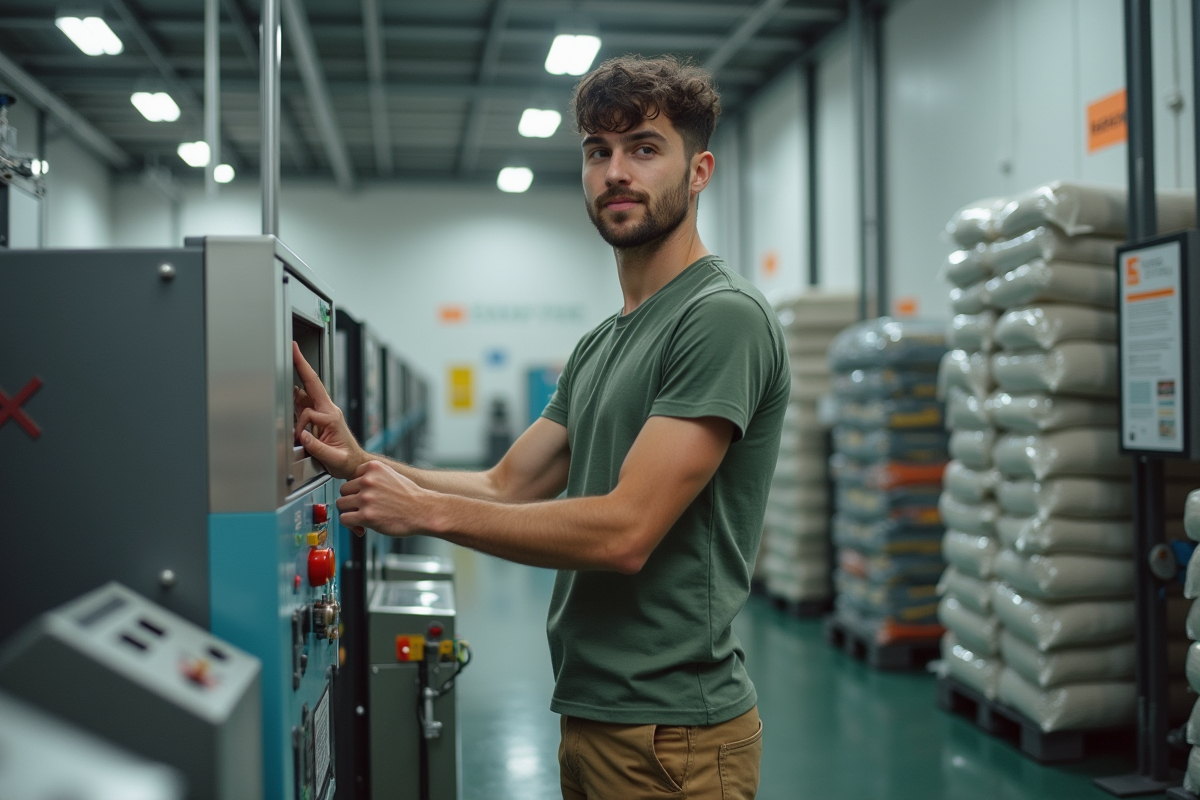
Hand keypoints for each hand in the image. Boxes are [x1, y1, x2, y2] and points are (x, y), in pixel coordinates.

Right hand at [292, 341, 367, 479]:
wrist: (353, 463)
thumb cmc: (348, 461)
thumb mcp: (335, 459)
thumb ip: (318, 448)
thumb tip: (303, 437)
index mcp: (333, 418)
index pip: (310, 412)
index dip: (301, 423)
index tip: (298, 422)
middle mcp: (328, 410)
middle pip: (313, 384)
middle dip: (302, 366)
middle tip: (294, 349)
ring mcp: (322, 412)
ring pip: (305, 393)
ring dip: (295, 382)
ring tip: (289, 362)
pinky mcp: (317, 416)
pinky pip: (303, 402)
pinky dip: (294, 396)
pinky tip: (289, 389)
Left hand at [337, 461, 431, 536]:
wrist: (424, 511)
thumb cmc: (410, 497)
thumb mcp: (391, 475)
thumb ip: (372, 477)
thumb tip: (352, 487)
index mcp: (374, 467)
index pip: (351, 476)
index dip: (357, 488)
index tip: (364, 496)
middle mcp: (368, 480)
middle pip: (344, 490)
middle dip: (352, 500)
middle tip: (363, 508)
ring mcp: (366, 498)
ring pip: (342, 504)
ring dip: (350, 512)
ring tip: (363, 516)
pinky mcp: (366, 516)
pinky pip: (345, 519)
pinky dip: (351, 524)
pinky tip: (361, 526)